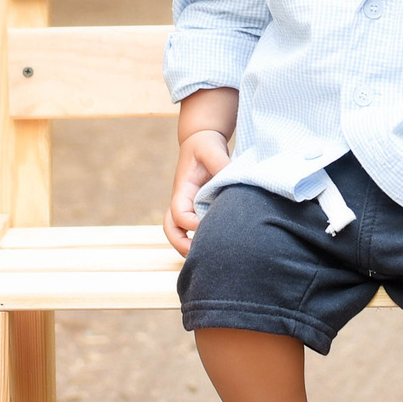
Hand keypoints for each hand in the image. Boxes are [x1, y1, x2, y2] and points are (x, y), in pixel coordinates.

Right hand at [166, 86, 240, 255]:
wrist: (202, 142)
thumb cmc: (205, 145)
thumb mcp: (211, 149)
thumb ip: (220, 164)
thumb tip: (231, 179)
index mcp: (182, 190)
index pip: (178, 214)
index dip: (191, 223)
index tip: (208, 224)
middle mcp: (182, 202)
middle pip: (171, 229)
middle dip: (181, 245)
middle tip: (200, 256)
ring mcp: (188, 208)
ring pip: (179, 234)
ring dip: (189, 247)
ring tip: (210, 259)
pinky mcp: (198, 210)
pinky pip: (193, 231)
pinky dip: (200, 241)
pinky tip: (220, 247)